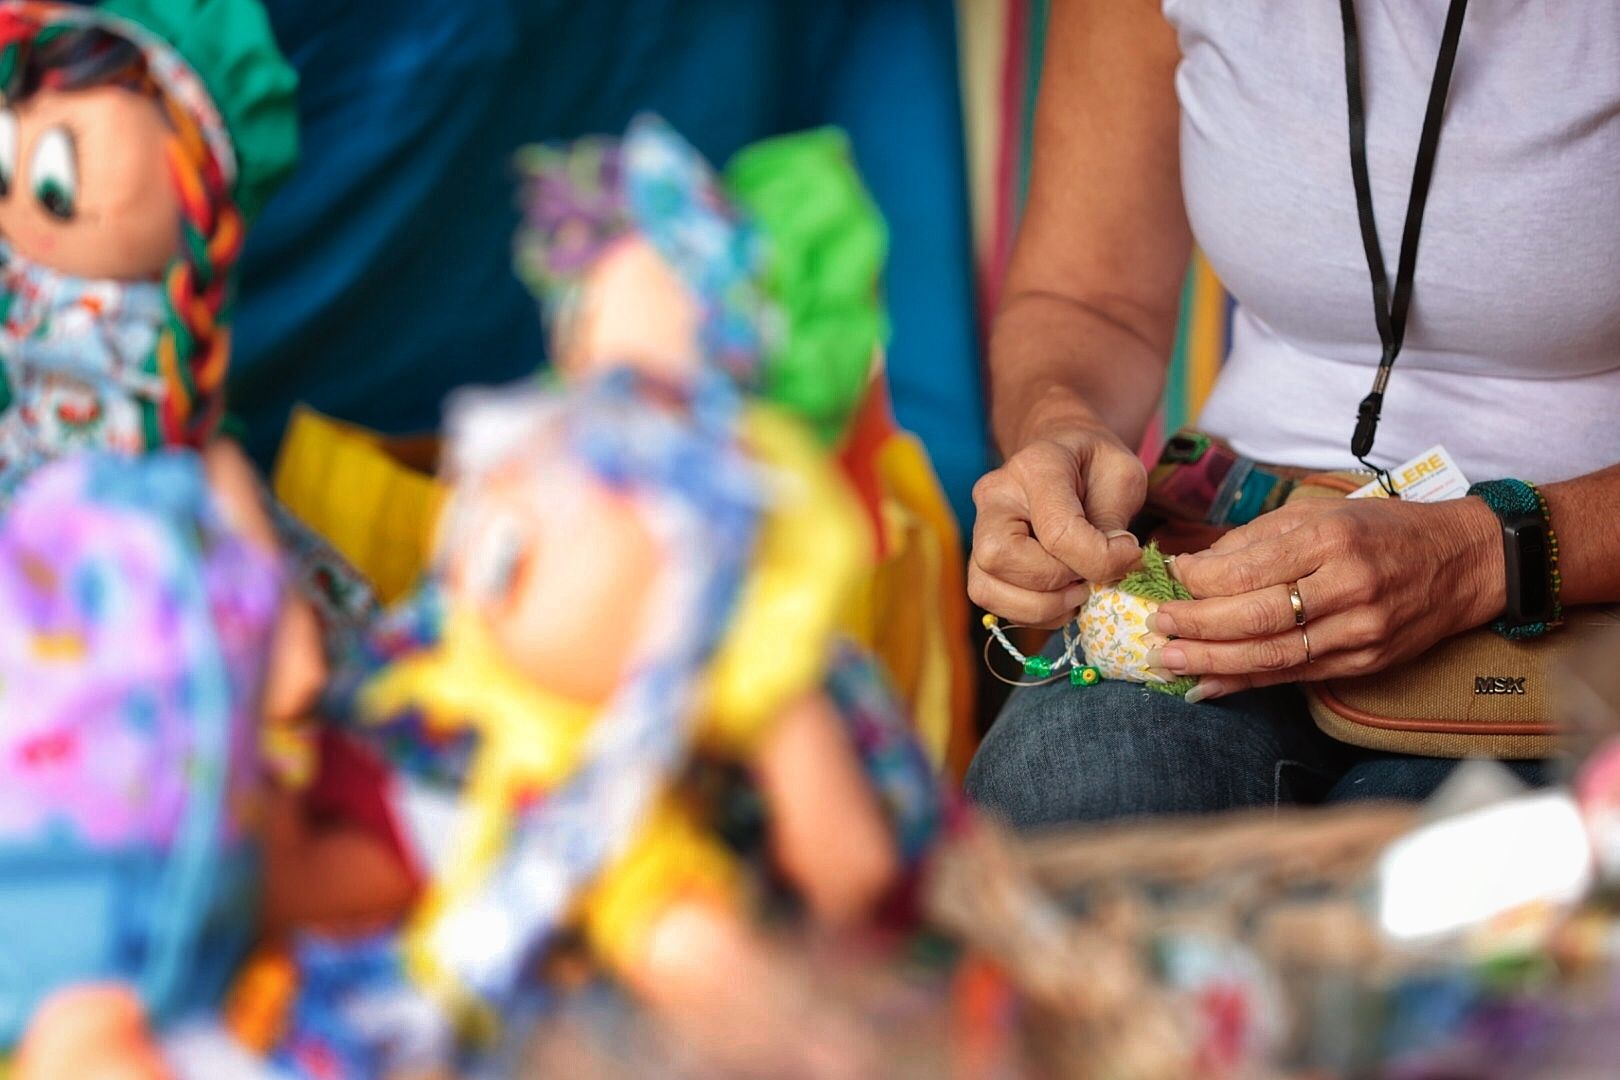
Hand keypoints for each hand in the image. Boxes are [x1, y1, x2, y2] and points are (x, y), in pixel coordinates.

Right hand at [969, 424, 1146, 626]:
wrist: (1064, 456)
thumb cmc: (1096, 465)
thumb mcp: (1123, 475)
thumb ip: (1115, 520)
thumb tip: (1113, 566)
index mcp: (1035, 467)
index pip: (1057, 530)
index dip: (1099, 558)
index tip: (1131, 556)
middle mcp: (995, 496)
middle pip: (1001, 557)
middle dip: (1054, 584)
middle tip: (1090, 577)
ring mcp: (980, 528)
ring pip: (986, 586)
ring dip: (1039, 606)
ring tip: (1077, 593)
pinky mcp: (980, 558)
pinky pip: (991, 600)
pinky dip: (1031, 613)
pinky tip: (1061, 599)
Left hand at [1147, 496, 1505, 700]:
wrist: (1465, 562)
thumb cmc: (1383, 530)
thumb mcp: (1321, 514)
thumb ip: (1257, 540)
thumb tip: (1195, 567)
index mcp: (1332, 540)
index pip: (1251, 569)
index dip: (1203, 580)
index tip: (1171, 579)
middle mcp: (1347, 588)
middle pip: (1257, 617)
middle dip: (1198, 626)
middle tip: (1157, 626)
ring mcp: (1359, 631)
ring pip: (1273, 655)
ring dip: (1213, 661)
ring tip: (1169, 659)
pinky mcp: (1364, 662)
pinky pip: (1294, 675)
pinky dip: (1246, 682)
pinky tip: (1208, 683)